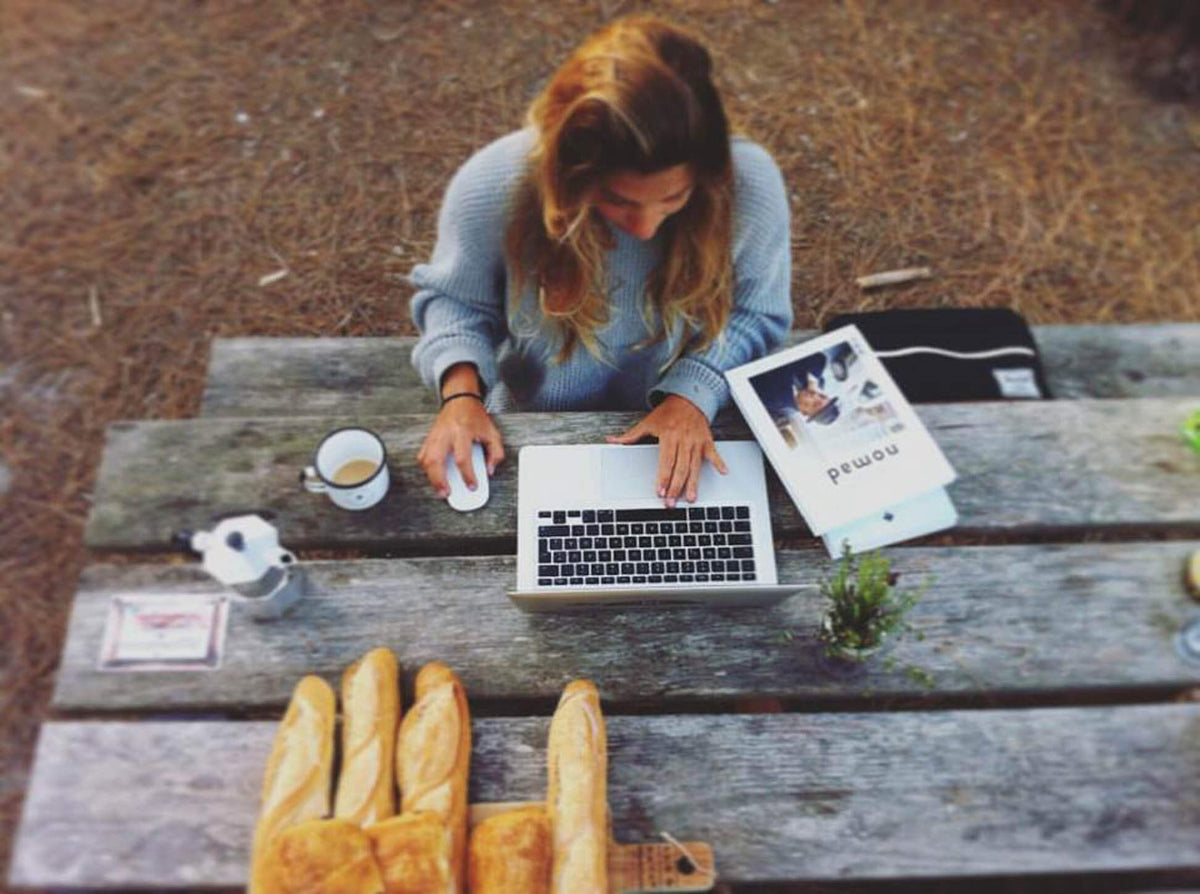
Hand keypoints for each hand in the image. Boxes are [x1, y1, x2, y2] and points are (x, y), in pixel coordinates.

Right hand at [417, 396, 504, 497]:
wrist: (460, 400)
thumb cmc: (474, 416)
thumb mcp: (492, 432)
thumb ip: (495, 453)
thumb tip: (489, 470)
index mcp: (462, 432)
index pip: (463, 458)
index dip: (467, 475)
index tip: (472, 486)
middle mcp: (446, 434)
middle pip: (436, 460)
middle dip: (440, 480)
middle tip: (446, 493)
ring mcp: (434, 436)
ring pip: (426, 459)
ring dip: (431, 477)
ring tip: (439, 489)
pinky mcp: (429, 438)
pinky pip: (422, 456)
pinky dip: (426, 469)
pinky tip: (433, 476)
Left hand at [606, 394, 727, 505]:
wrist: (688, 397)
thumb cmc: (668, 412)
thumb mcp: (647, 422)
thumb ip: (630, 436)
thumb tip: (612, 441)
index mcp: (668, 436)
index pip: (666, 461)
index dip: (663, 478)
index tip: (660, 492)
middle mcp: (684, 439)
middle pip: (680, 468)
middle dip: (676, 487)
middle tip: (672, 502)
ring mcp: (697, 441)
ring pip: (695, 466)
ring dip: (693, 483)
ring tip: (691, 498)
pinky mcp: (707, 441)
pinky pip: (714, 454)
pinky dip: (719, 463)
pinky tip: (723, 472)